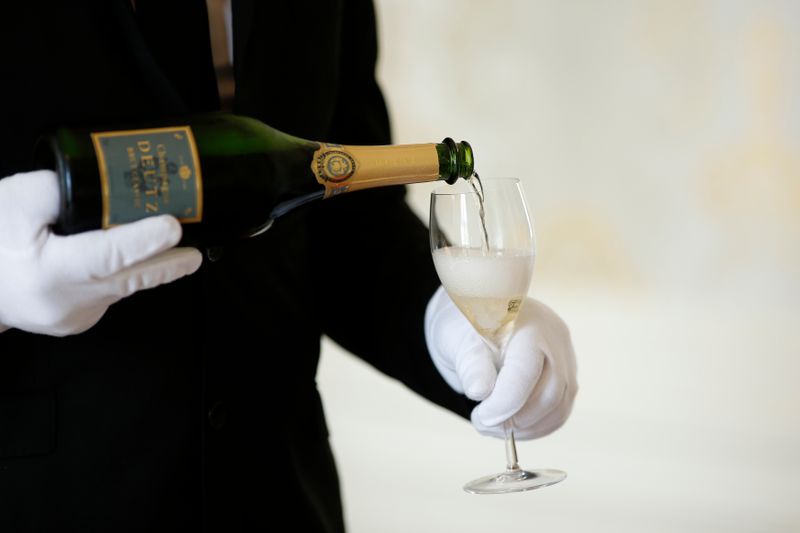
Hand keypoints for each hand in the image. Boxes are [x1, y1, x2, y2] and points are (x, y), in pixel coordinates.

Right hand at [0, 170, 202, 335]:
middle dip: (167, 264)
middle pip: (128, 279)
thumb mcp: (15, 201)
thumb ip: (60, 190)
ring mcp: (73, 318)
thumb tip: (106, 188)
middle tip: (195, 253)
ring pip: (120, 287)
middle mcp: (66, 302)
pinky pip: (108, 295)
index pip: (108, 256)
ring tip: (169, 247)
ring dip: (145, 267)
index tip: (172, 228)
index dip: (144, 241)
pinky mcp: (76, 322)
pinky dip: (120, 276)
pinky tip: (128, 259)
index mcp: (49, 272)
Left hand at [425, 286, 576, 439]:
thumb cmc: (465, 327)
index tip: (481, 417)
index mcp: (527, 324)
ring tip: (494, 426)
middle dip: (515, 419)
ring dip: (526, 428)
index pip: (525, 372)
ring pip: (558, 407)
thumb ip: (470, 365)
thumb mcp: (457, 340)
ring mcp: (565, 357)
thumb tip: (480, 392)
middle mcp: (554, 339)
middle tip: (483, 423)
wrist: (476, 319)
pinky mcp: (565, 375)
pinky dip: (536, 426)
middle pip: (549, 394)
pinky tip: (511, 425)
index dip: (505, 403)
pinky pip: (559, 410)